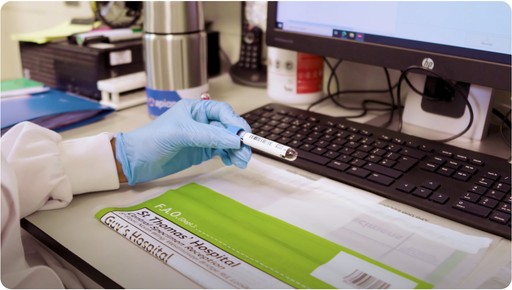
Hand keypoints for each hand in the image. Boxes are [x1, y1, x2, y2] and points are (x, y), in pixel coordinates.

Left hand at [115, 99, 251, 184]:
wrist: (136, 161)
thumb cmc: (152, 140)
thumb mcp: (181, 134)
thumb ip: (209, 136)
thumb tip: (235, 140)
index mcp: (196, 109)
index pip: (223, 112)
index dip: (236, 123)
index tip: (244, 136)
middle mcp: (201, 121)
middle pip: (228, 127)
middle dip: (239, 139)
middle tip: (246, 153)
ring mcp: (202, 137)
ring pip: (227, 141)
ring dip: (236, 150)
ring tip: (242, 162)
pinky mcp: (201, 151)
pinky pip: (221, 151)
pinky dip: (229, 156)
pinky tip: (231, 162)